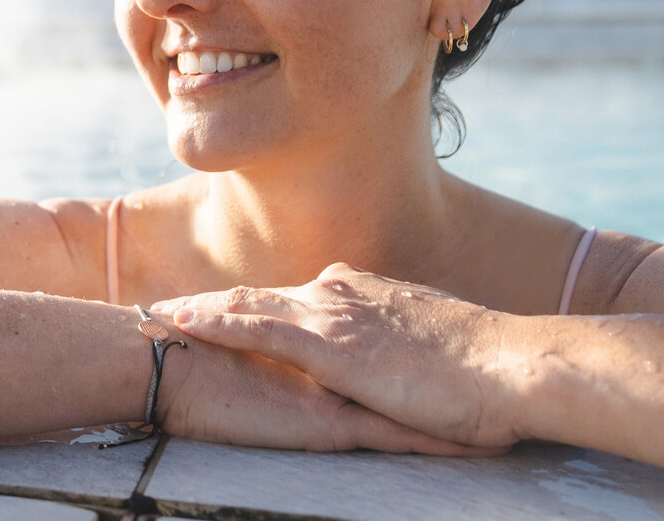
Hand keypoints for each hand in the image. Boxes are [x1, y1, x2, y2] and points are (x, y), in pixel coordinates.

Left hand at [154, 263, 529, 448]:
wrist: (512, 366)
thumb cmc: (489, 369)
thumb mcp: (437, 350)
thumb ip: (402, 348)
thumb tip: (391, 361)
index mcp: (368, 297)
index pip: (296, 298)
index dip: (255, 304)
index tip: (219, 307)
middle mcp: (343, 294)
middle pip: (261, 296)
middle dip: (211, 303)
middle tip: (162, 308)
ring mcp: (334, 315)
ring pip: (247, 305)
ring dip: (197, 309)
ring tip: (152, 314)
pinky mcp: (330, 344)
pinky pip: (255, 327)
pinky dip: (213, 322)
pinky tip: (180, 323)